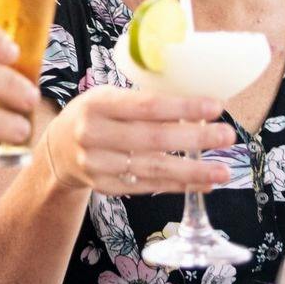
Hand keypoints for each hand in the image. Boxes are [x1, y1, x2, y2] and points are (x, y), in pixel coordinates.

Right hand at [40, 85, 238, 195]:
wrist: (57, 150)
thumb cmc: (94, 115)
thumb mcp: (108, 96)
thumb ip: (144, 100)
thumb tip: (199, 102)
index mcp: (98, 103)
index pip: (147, 105)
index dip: (183, 107)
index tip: (215, 107)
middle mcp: (93, 134)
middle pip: (152, 139)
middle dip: (195, 138)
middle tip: (227, 136)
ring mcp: (98, 164)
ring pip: (152, 168)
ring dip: (192, 171)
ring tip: (223, 171)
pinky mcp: (105, 186)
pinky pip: (148, 186)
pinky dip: (179, 186)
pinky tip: (203, 183)